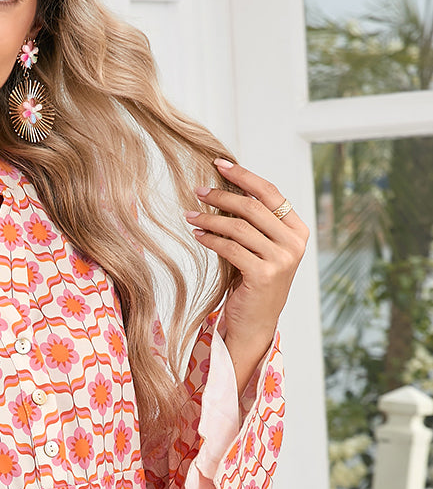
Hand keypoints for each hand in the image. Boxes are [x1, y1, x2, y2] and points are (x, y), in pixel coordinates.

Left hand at [185, 157, 309, 376]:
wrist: (255, 322)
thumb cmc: (254, 281)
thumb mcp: (259, 247)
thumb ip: (253, 221)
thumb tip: (226, 185)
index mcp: (298, 230)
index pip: (270, 193)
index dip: (244, 176)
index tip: (220, 165)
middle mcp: (294, 243)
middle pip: (253, 207)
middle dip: (222, 195)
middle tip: (198, 191)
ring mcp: (282, 260)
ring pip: (239, 227)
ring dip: (210, 218)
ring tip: (190, 216)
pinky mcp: (264, 274)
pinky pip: (230, 248)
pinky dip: (211, 239)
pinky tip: (197, 235)